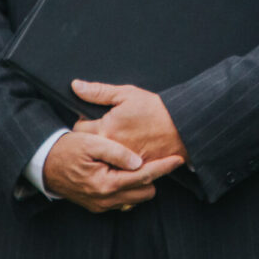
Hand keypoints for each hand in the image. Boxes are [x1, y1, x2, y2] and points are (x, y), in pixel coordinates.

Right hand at [41, 130, 183, 213]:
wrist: (44, 165)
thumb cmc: (68, 148)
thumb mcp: (92, 142)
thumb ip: (116, 152)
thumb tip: (138, 162)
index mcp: (106, 183)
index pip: (144, 176)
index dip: (164, 167)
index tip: (179, 158)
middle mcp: (105, 200)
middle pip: (145, 192)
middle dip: (152, 176)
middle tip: (151, 157)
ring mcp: (101, 206)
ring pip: (137, 198)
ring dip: (141, 183)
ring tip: (137, 163)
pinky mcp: (97, 206)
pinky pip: (123, 200)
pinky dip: (129, 187)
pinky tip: (125, 172)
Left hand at [72, 80, 189, 164]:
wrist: (183, 126)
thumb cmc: (156, 109)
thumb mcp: (126, 94)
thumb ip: (98, 92)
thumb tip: (75, 86)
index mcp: (106, 130)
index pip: (79, 131)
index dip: (84, 122)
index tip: (92, 119)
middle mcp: (111, 150)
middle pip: (89, 148)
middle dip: (92, 140)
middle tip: (105, 130)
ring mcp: (123, 164)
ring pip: (102, 161)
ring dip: (104, 153)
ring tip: (116, 142)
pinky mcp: (135, 172)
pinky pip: (119, 170)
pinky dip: (119, 163)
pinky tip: (127, 153)